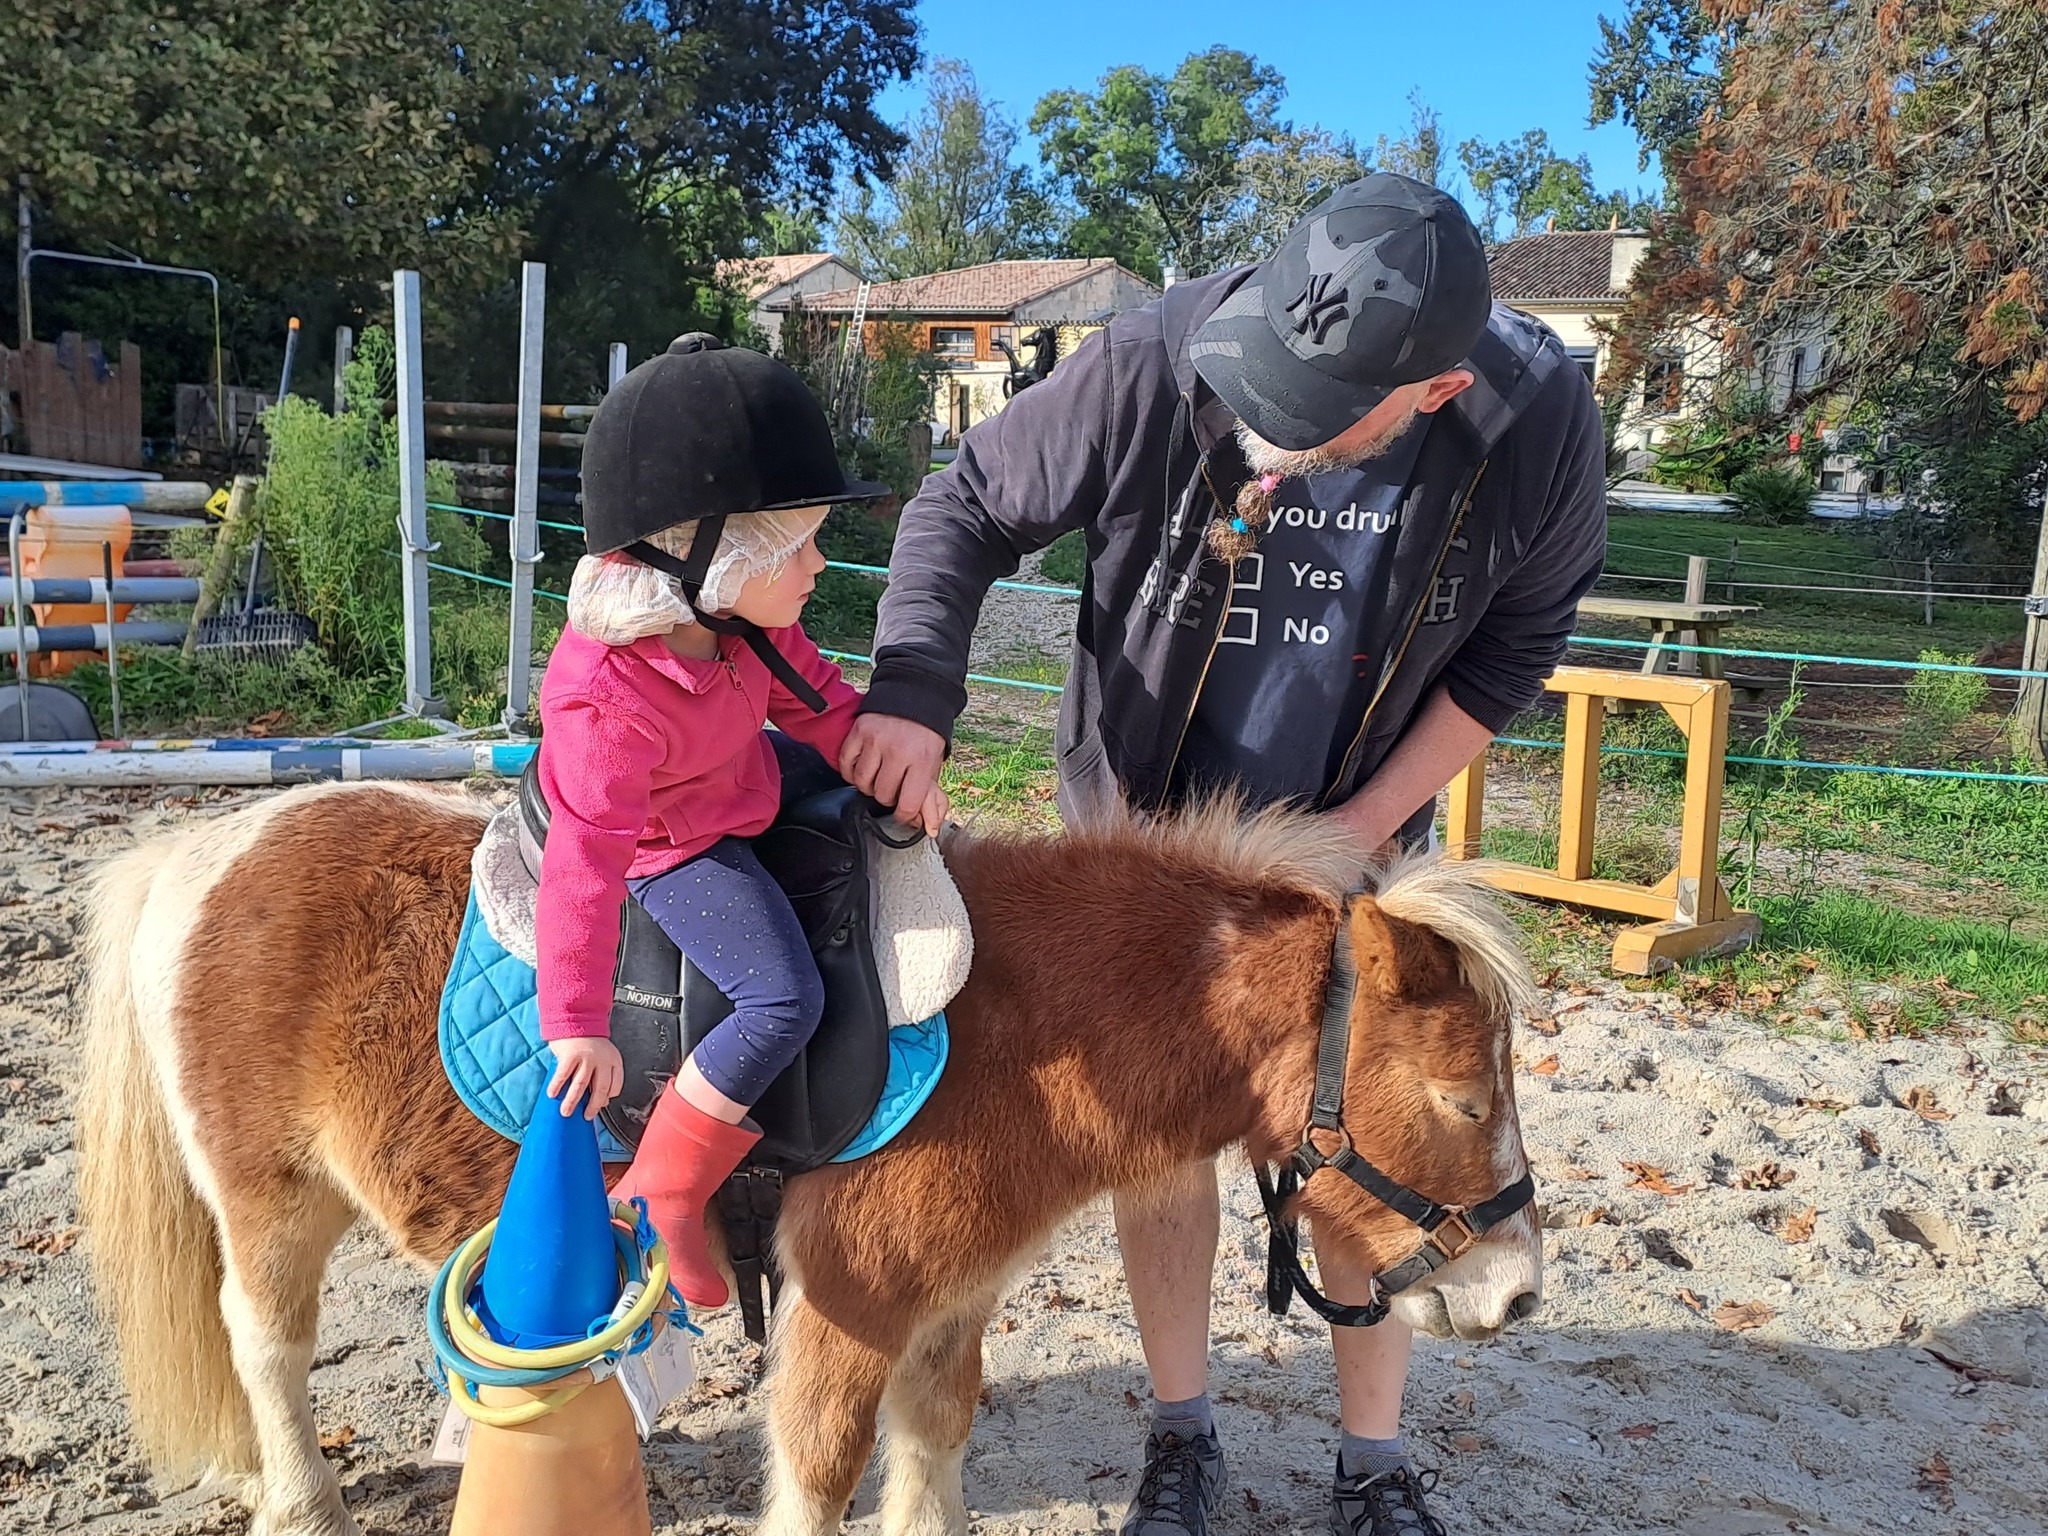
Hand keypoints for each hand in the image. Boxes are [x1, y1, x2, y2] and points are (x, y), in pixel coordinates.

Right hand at [548, 1037, 623, 1119]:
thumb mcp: (602, 1056)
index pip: (616, 1085)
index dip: (607, 1098)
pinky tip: (553, 1094)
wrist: (575, 1018)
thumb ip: (602, 1075)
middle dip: (593, 1106)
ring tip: (566, 1112)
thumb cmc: (587, 1041)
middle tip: (586, 1116)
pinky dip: (557, 1086)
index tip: (600, 1106)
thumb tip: (602, 1101)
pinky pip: (563, 1075)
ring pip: (581, 1085)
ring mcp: (587, 1057)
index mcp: (614, 1060)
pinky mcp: (571, 1055)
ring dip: (572, 1101)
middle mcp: (603, 1059)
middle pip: (601, 1089)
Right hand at [840, 713, 946, 831]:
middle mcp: (896, 750)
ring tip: (878, 777)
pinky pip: (846, 765)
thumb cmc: (925, 735)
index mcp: (920, 760)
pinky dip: (852, 772)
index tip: (904, 812)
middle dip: (887, 797)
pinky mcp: (858, 732)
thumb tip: (929, 829)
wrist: (915, 695)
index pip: (907, 804)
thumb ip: (930, 797)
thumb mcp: (934, 764)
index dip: (905, 816)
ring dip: (869, 786)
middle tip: (893, 787)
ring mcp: (875, 740)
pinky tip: (863, 769)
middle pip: (882, 795)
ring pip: (861, 783)